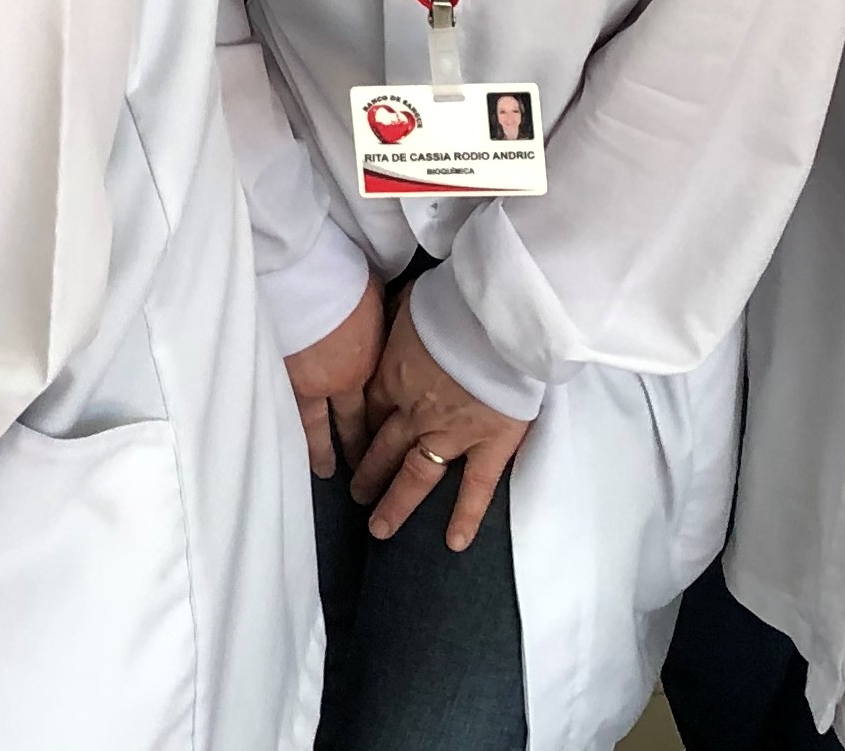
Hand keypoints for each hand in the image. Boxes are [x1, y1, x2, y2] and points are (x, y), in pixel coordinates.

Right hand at [283, 282, 385, 480]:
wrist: (298, 270)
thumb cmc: (344, 281)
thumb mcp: (376, 307)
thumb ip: (376, 334)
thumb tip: (381, 338)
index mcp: (355, 371)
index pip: (361, 415)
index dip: (363, 437)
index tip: (366, 456)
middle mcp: (322, 384)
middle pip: (329, 427)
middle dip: (335, 451)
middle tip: (335, 476)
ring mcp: (288, 376)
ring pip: (299, 420)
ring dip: (305, 444)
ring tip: (306, 463)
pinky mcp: (261, 362)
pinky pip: (272, 400)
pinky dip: (276, 416)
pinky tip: (272, 427)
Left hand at [347, 293, 530, 549]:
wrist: (495, 315)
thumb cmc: (451, 301)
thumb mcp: (405, 303)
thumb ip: (391, 321)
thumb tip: (378, 316)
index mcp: (391, 376)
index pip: (368, 410)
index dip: (359, 429)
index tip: (350, 444)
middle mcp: (414, 412)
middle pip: (383, 447)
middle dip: (367, 471)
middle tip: (354, 495)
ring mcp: (452, 432)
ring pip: (417, 474)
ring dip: (396, 502)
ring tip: (379, 528)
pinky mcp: (491, 443)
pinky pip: (476, 487)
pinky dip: (466, 516)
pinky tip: (454, 543)